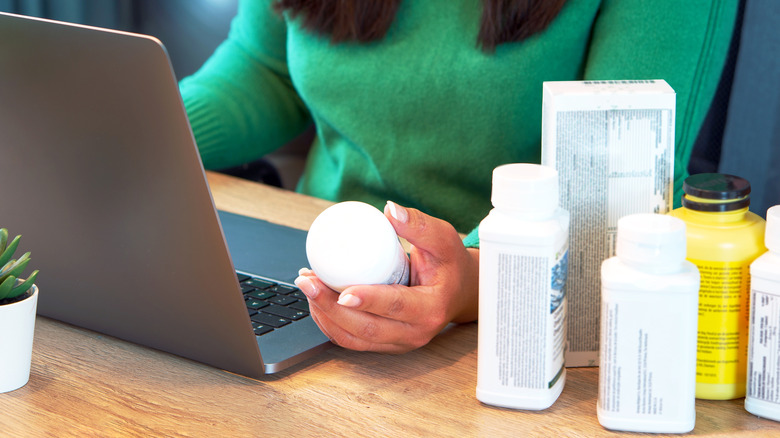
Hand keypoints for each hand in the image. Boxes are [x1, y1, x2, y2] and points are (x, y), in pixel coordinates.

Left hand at [294, 201, 478, 352]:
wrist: (459, 291)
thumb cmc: (450, 263)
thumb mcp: (443, 238)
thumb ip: (418, 224)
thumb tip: (389, 210)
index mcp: (431, 309)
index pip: (396, 307)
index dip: (367, 300)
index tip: (343, 291)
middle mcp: (415, 332)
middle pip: (367, 328)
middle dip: (331, 307)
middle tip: (309, 283)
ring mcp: (399, 343)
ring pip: (354, 338)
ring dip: (324, 316)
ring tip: (307, 287)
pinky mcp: (386, 344)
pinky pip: (353, 340)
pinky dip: (329, 323)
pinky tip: (316, 302)